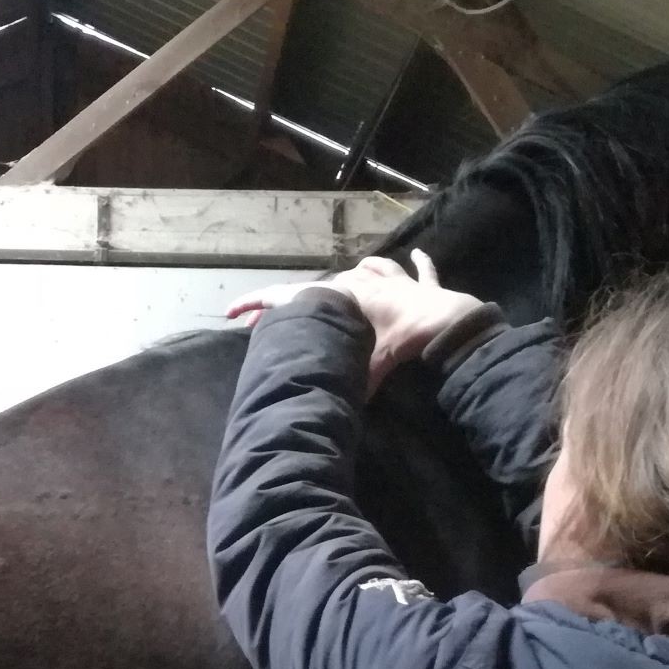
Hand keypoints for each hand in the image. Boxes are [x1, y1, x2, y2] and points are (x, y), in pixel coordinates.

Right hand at [227, 251, 489, 389]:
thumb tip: (328, 414)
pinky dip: (419, 265)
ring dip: (351, 278)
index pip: (285, 299)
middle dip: (295, 303)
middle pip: (318, 288)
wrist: (436, 324)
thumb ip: (344, 384)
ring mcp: (390, 280)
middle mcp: (358, 283)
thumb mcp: (365, 367)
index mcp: (338, 298)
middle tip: (282, 317)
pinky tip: (418, 254)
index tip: (231, 314)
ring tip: (341, 286)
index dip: (254, 306)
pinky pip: (419, 271)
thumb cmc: (396, 341)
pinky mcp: (420, 285)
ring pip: (364, 271)